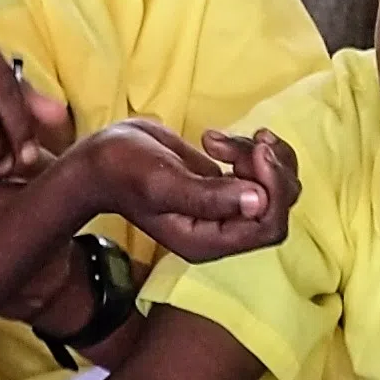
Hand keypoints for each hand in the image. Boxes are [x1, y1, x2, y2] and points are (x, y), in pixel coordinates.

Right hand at [51, 121, 295, 264]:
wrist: (100, 157)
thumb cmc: (122, 170)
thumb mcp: (161, 181)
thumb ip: (208, 195)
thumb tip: (258, 201)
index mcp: (209, 241)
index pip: (268, 226)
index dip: (274, 189)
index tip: (256, 152)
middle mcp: (223, 230)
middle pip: (280, 206)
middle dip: (272, 168)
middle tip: (251, 140)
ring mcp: (226, 208)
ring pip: (277, 185)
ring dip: (261, 154)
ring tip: (220, 140)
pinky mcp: (226, 185)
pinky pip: (262, 170)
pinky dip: (249, 148)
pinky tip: (213, 139)